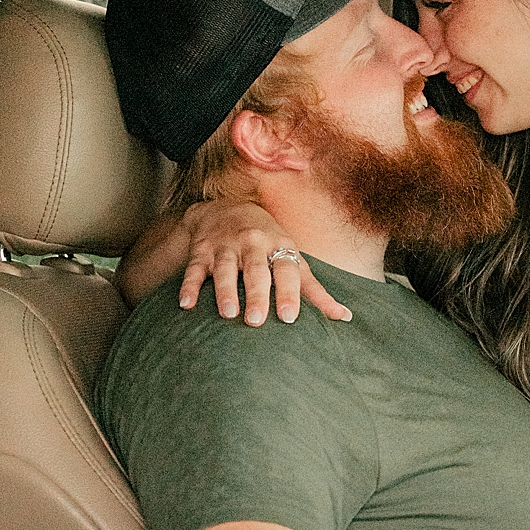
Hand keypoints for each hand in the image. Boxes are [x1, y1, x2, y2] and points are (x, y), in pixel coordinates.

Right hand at [176, 200, 350, 326]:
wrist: (226, 208)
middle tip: (256, 322)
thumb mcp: (293, 257)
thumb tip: (344, 317)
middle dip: (257, 295)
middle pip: (255, 270)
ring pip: (225, 269)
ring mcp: (225, 246)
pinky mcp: (201, 250)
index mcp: (279, 245)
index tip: (289, 317)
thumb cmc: (269, 241)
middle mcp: (253, 243)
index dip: (288, 293)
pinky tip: (186, 305)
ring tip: (227, 314)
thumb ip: (315, 290)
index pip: (286, 270)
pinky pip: (194, 269)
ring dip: (225, 291)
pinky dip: (189, 286)